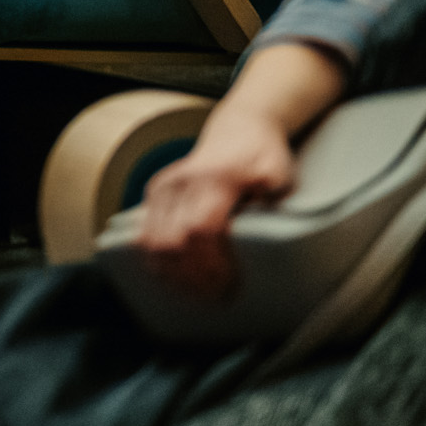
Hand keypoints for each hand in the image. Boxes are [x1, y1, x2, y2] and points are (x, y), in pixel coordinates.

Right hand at [133, 104, 297, 300]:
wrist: (240, 127)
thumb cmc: (263, 156)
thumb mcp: (279, 174)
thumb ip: (270, 201)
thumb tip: (261, 229)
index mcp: (214, 179)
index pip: (201, 229)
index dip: (211, 263)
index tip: (227, 286)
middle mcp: (181, 182)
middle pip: (171, 241)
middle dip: (190, 276)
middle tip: (213, 298)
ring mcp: (164, 186)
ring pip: (152, 240)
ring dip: (171, 273)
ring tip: (194, 293)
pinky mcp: (156, 191)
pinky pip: (146, 233)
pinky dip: (157, 259)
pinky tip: (176, 277)